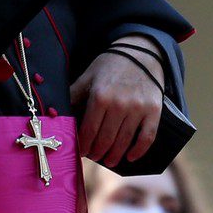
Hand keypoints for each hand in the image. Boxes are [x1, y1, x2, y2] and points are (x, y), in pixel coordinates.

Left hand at [69, 36, 164, 167]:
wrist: (141, 52)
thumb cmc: (110, 65)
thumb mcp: (88, 77)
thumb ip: (74, 96)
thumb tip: (58, 114)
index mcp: (100, 96)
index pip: (89, 130)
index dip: (84, 145)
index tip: (81, 152)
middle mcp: (119, 104)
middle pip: (106, 139)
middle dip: (97, 152)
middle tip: (94, 156)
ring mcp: (138, 108)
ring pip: (124, 141)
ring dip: (115, 155)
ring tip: (109, 161)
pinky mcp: (154, 110)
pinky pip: (147, 137)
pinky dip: (139, 150)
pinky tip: (130, 157)